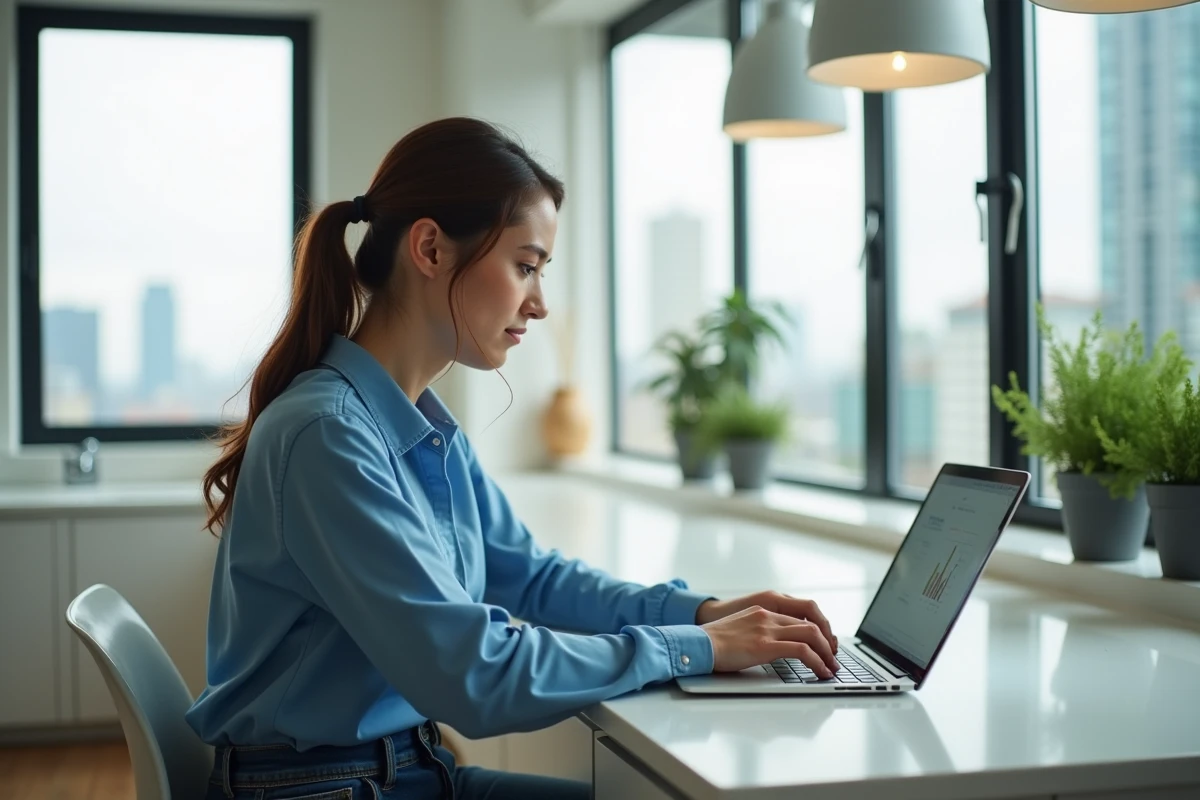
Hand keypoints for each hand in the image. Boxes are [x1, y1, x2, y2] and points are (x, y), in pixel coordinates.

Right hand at [700, 606, 838, 676]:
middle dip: (828, 642)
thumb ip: (758, 634)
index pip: (800, 616)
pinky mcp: (765, 645)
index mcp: (762, 610)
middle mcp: (768, 615)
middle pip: (811, 624)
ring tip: (831, 668)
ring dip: (827, 653)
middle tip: (833, 658)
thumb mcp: (740, 631)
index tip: (824, 645)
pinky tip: (821, 672)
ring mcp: (767, 629)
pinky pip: (802, 651)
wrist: (697, 644)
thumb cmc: (712, 643)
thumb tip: (772, 650)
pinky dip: (817, 662)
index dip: (818, 631)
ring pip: (812, 635)